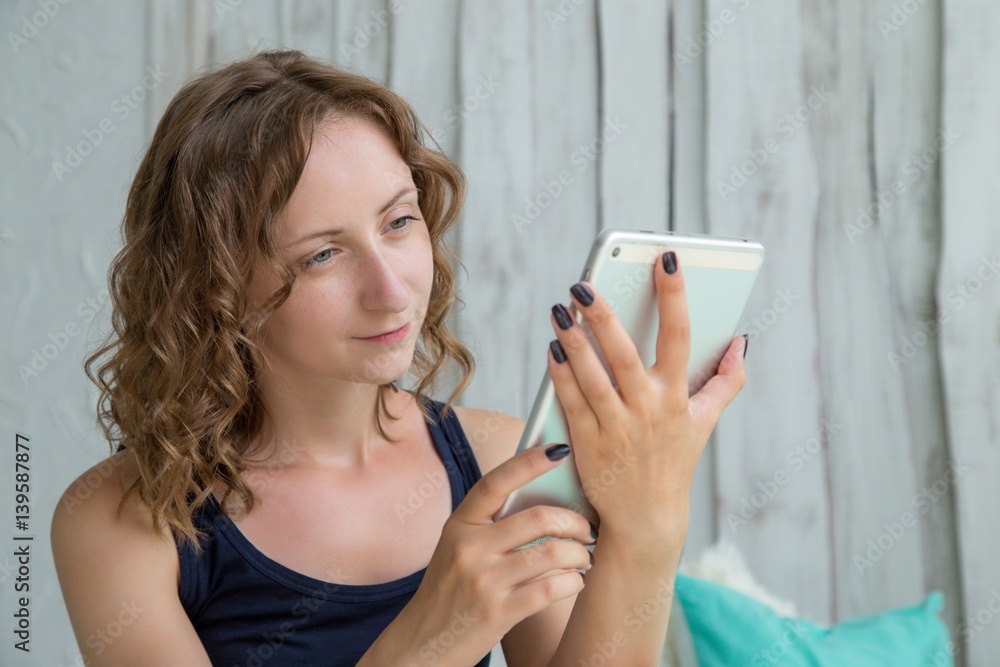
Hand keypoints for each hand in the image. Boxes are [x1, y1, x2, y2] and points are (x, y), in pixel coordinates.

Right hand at [399, 442, 595, 665]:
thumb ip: (491, 526)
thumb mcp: (458, 550)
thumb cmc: (449, 592)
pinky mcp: (498, 612)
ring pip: (552, 552)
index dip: (528, 462)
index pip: (496, 482)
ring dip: (579, 553)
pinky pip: (552, 588)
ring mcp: (483, 580)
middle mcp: (469, 547)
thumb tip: (548, 502)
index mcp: (459, 524)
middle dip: (574, 520)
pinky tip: (574, 581)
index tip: (558, 450)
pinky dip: (573, 582)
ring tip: (584, 557)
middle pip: (537, 517)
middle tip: (587, 527)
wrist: (420, 645)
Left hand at [547, 250, 746, 554]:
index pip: (680, 336)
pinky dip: (560, 374)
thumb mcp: (705, 422)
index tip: (666, 258)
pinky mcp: (587, 443)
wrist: (647, 518)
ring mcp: (616, 427)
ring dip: (574, 341)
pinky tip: (552, 349)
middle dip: (603, 316)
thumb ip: (726, 380)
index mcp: (678, 397)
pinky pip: (570, 401)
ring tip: (561, 309)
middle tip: (583, 284)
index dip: (674, 295)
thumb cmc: (675, 461)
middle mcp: (648, 410)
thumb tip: (743, 341)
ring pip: (592, 376)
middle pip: (624, 353)